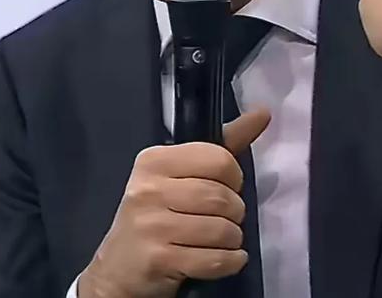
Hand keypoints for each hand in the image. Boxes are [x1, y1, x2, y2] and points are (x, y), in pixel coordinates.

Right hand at [78, 111, 270, 297]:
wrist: (118, 268)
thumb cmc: (156, 215)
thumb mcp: (182, 174)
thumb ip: (224, 145)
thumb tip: (262, 113)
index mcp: (154, 161)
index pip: (219, 160)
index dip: (233, 178)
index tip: (225, 188)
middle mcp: (148, 189)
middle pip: (221, 197)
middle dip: (235, 212)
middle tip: (225, 218)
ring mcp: (150, 225)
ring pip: (221, 229)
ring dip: (232, 239)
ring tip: (221, 239)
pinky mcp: (157, 259)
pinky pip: (214, 259)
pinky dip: (230, 261)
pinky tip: (226, 257)